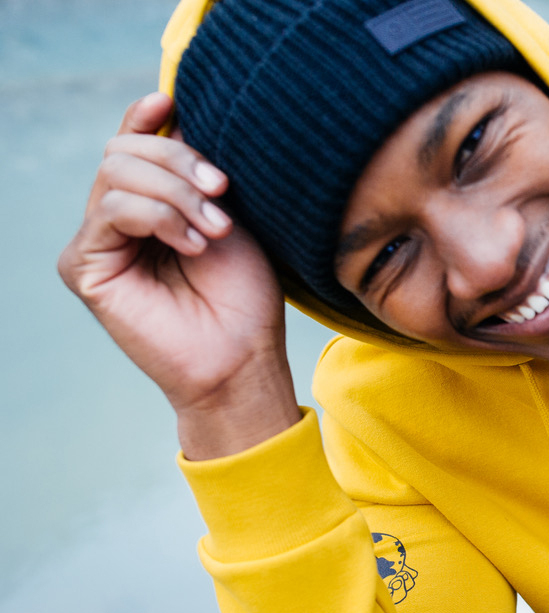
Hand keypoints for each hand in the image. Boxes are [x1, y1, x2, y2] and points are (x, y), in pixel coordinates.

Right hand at [58, 92, 299, 457]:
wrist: (243, 356)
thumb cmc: (245, 295)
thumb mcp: (229, 216)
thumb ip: (197, 171)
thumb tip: (172, 107)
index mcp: (150, 203)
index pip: (133, 142)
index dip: (147, 117)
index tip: (172, 100)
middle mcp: (116, 218)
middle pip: (124, 149)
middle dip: (179, 161)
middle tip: (222, 194)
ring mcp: (97, 241)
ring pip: (117, 172)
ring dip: (177, 194)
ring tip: (215, 231)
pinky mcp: (84, 266)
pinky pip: (113, 209)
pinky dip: (159, 218)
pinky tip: (192, 246)